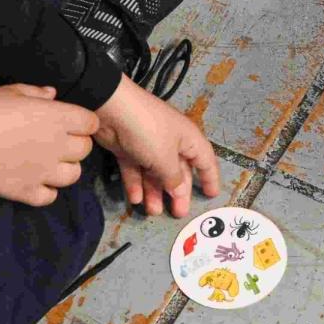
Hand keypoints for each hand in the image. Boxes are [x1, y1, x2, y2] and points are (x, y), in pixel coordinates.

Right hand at [0, 84, 98, 206]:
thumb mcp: (9, 92)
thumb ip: (35, 92)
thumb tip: (52, 94)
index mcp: (57, 118)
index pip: (91, 122)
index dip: (83, 121)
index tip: (70, 120)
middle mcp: (57, 146)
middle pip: (86, 149)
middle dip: (77, 144)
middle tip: (59, 140)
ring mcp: (45, 172)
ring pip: (74, 175)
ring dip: (66, 167)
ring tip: (50, 161)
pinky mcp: (29, 192)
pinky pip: (50, 196)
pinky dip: (47, 190)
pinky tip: (36, 180)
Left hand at [94, 77, 222, 217]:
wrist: (112, 109)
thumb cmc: (148, 131)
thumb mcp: (165, 158)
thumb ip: (174, 178)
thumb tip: (180, 192)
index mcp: (187, 139)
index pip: (205, 160)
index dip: (210, 177)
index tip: (211, 195)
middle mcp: (170, 142)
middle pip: (178, 171)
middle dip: (177, 193)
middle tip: (177, 214)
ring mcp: (148, 145)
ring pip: (155, 173)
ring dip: (155, 192)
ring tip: (152, 212)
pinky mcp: (128, 148)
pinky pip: (136, 170)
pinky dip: (136, 184)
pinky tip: (135, 199)